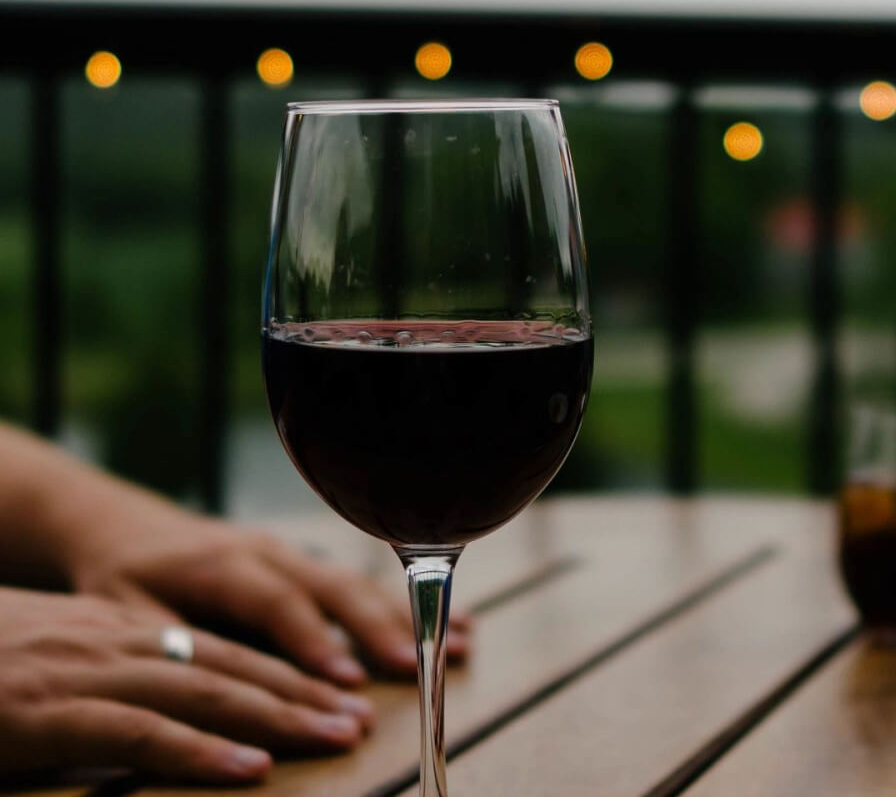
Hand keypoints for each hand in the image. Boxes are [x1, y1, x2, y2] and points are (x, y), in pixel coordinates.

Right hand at [0, 587, 375, 783]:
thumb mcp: (52, 663)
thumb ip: (112, 682)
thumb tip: (170, 711)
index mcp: (117, 631)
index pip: (221, 649)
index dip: (283, 671)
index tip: (335, 694)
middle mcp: (112, 642)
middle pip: (228, 667)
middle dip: (300, 693)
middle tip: (358, 720)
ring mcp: (82, 674)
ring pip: (202, 694)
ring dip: (276, 717)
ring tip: (333, 738)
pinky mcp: (46, 712)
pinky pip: (138, 734)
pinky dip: (198, 753)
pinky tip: (248, 770)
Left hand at [64, 505, 469, 686]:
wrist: (126, 527)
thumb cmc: (122, 578)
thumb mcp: (124, 612)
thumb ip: (173, 642)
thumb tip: (216, 680)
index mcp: (221, 562)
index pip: (274, 602)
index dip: (313, 639)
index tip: (347, 681)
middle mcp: (268, 551)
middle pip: (333, 586)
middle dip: (378, 628)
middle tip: (416, 667)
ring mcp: (294, 552)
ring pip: (360, 582)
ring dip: (408, 615)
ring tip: (460, 643)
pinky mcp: (308, 562)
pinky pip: (362, 583)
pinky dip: (409, 605)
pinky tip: (459, 622)